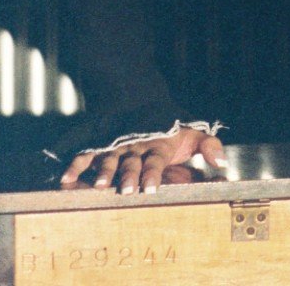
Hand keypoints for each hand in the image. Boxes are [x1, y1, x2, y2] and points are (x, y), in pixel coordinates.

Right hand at [59, 125, 225, 194]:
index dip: (153, 174)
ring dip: (104, 172)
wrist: (143, 97)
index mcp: (158, 145)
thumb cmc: (171, 125)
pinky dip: (76, 165)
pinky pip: (87, 154)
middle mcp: (136, 146)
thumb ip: (209, 146)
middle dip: (128, 177)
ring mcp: (117, 145)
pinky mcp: (102, 144)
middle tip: (126, 191)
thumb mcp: (193, 132)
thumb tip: (222, 163)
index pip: (156, 161)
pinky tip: (66, 178)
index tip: (151, 188)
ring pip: (109, 159)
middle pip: (131, 163)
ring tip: (100, 185)